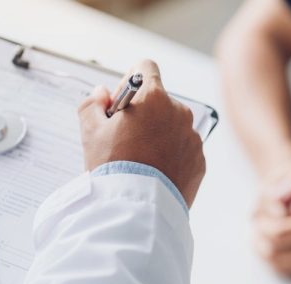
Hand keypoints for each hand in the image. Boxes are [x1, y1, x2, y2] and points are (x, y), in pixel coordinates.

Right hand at [78, 60, 205, 207]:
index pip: (145, 68)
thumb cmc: (114, 167)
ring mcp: (192, 137)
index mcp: (154, 97)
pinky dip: (171, 155)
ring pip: (172, 126)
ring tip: (140, 160)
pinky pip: (184, 149)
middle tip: (125, 139)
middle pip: (159, 100)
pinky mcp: (200, 160)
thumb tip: (101, 94)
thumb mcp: (90, 131)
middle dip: (143, 113)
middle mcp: (179, 112)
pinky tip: (155, 172)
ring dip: (158, 135)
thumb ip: (92, 103)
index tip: (121, 105)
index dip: (129, 82)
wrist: (137, 207)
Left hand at [254, 175, 290, 274]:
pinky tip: (272, 243)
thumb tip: (273, 194)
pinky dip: (273, 257)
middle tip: (258, 221)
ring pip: (278, 262)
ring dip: (263, 249)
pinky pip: (288, 269)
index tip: (263, 208)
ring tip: (260, 232)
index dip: (264, 220)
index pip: (278, 230)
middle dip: (261, 233)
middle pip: (275, 247)